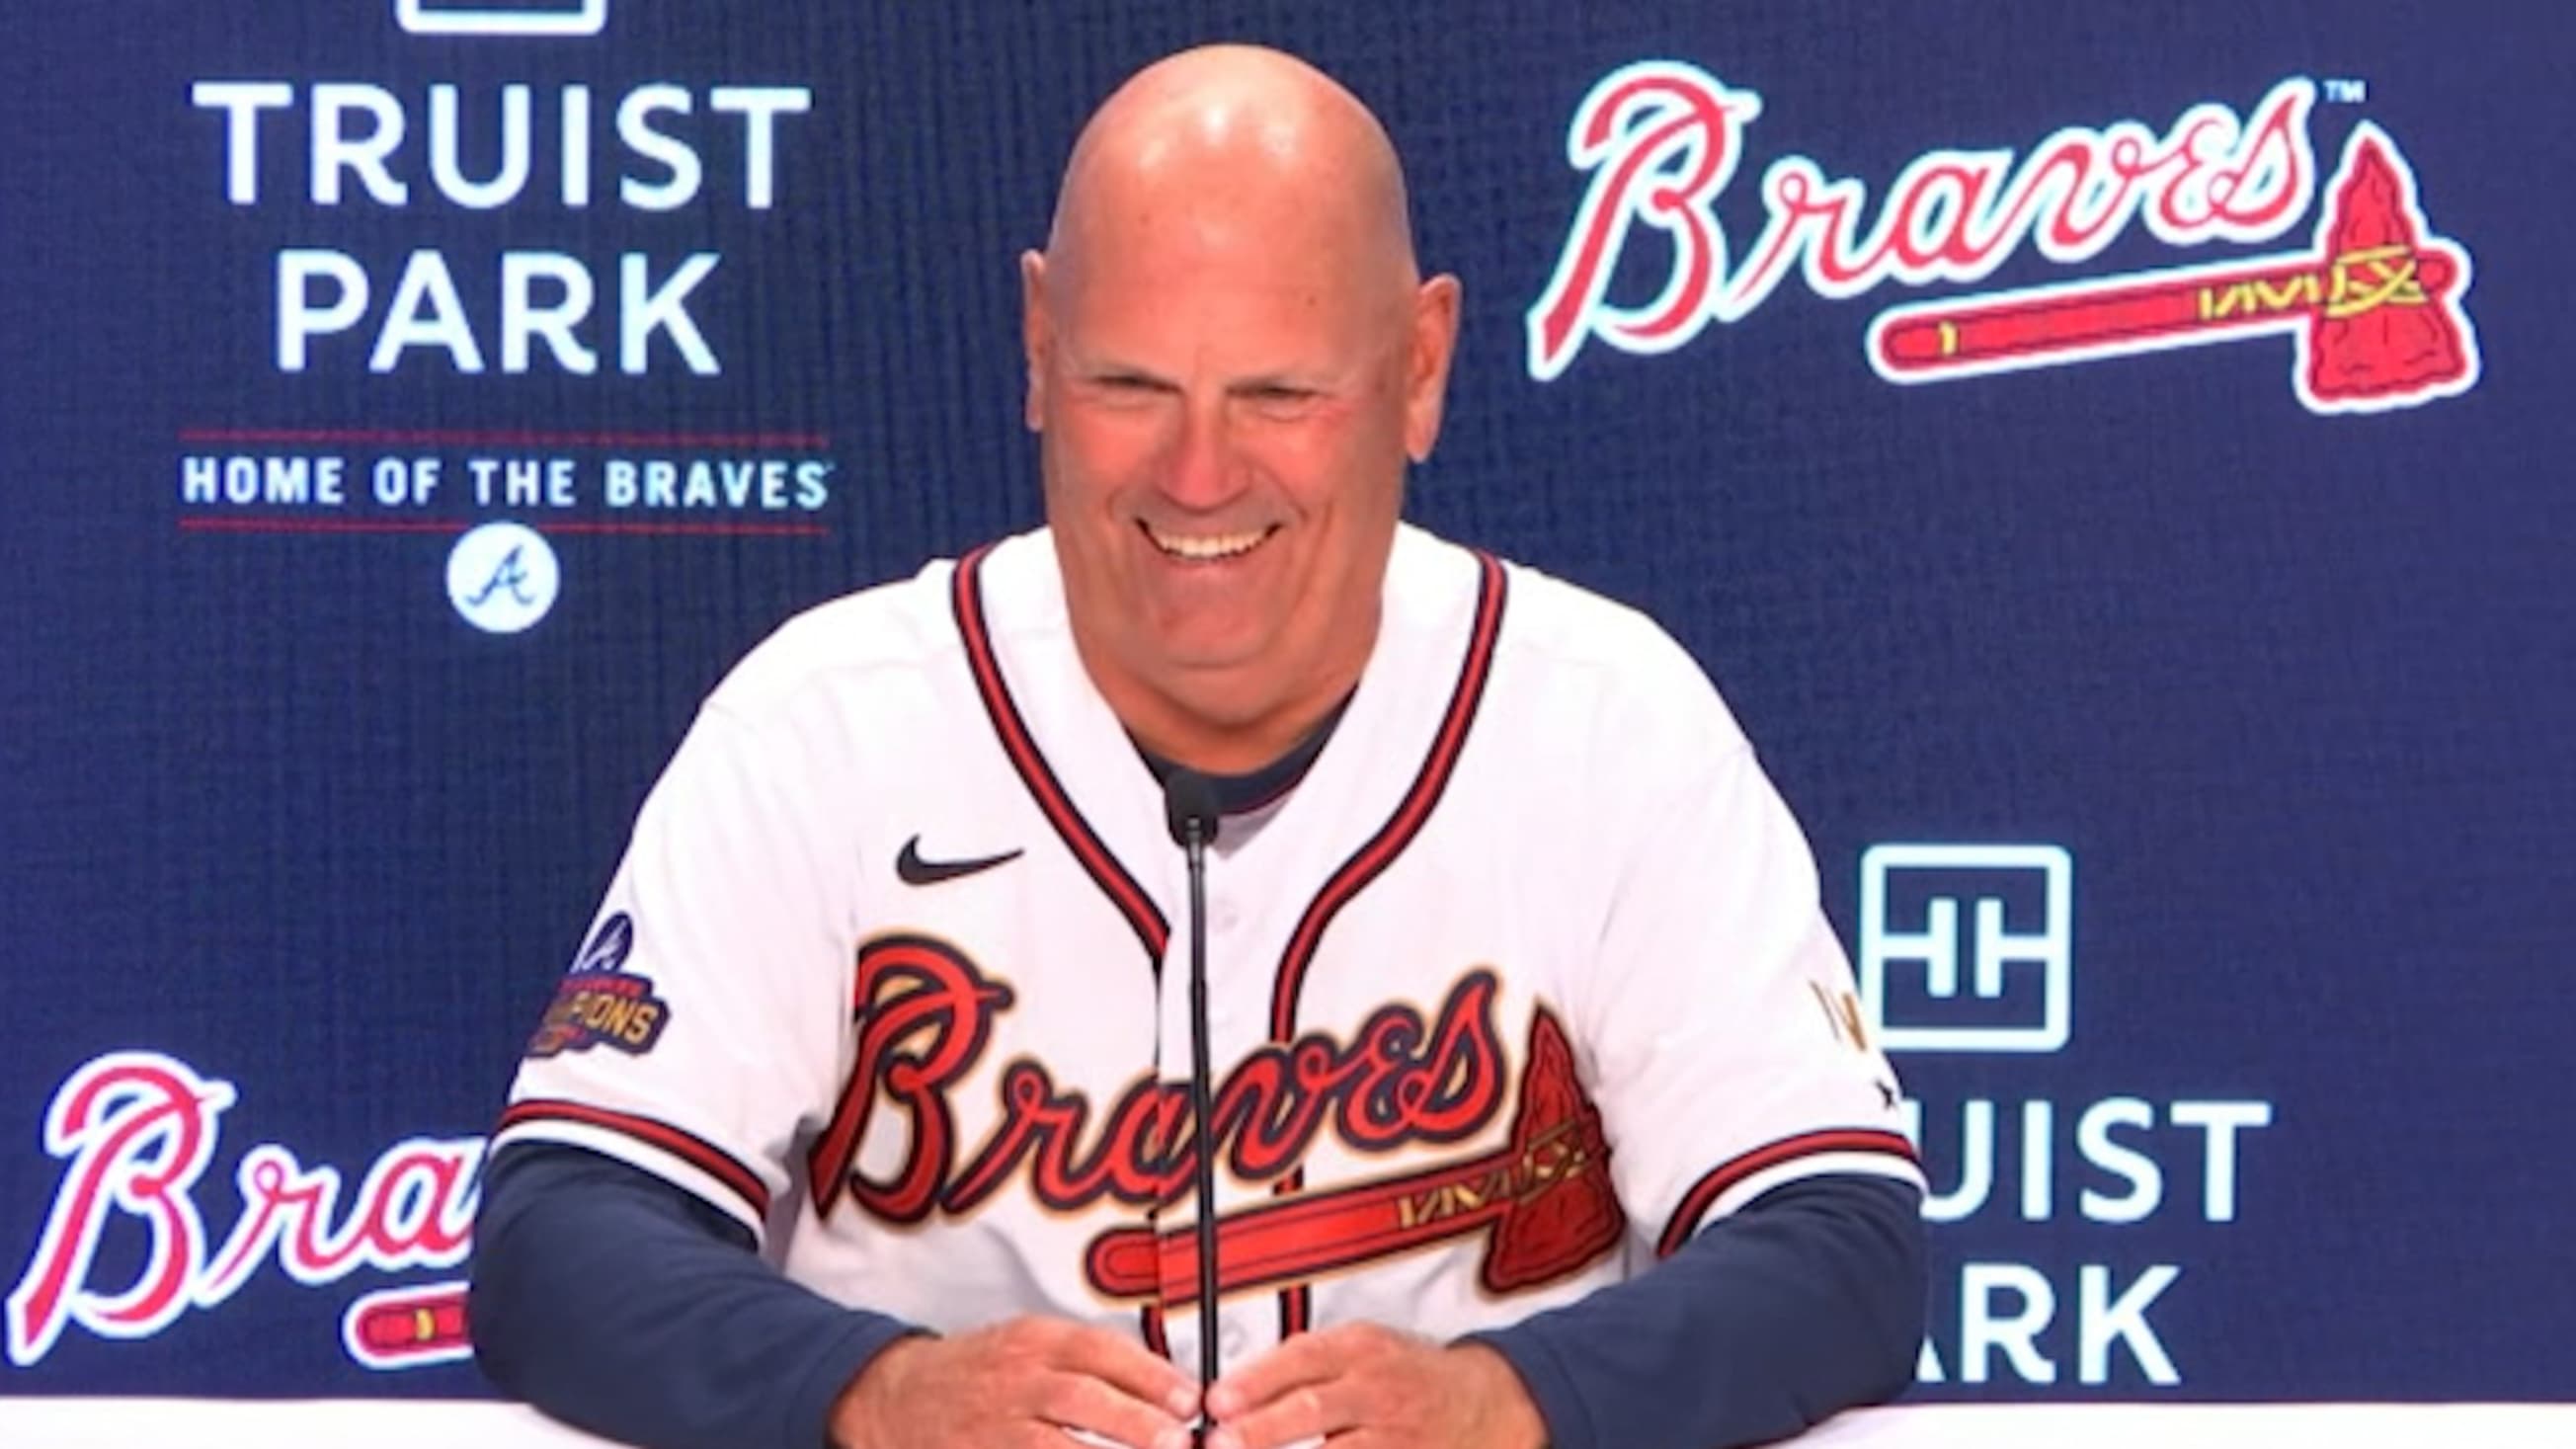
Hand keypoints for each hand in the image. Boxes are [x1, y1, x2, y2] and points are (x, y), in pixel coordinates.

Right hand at [829, 1315, 1199, 1448]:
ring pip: (1052, 1447)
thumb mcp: (1030, 1344)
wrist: (896, 1395)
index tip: (1191, 1398)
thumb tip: (1168, 1390)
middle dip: (1135, 1421)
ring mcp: (992, 1426)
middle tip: (1180, 1440)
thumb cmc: (983, 1372)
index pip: (1099, 1350)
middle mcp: (1014, 1379)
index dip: (1148, 1374)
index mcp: (1034, 1340)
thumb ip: (1089, 1362)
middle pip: (1081, 1398)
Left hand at [1204, 1322, 1546, 1448]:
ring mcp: (1393, 1436)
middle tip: (1222, 1442)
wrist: (1485, 1403)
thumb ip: (1304, 1363)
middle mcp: (1376, 1390)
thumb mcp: (1362, 1347)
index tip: (1217, 1400)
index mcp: (1360, 1349)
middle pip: (1313, 1408)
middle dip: (1263, 1429)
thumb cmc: (1407, 1375)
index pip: (1302, 1358)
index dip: (1257, 1380)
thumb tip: (1233, 1391)